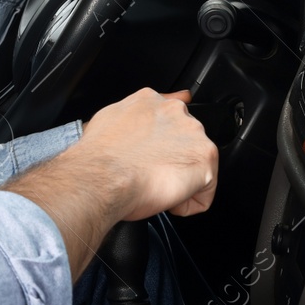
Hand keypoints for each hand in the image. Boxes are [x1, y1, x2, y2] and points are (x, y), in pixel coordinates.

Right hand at [81, 88, 216, 220]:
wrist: (102, 177)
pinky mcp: (205, 160)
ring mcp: (194, 134)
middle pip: (186, 141)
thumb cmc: (98, 157)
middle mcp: (176, 112)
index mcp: (151, 101)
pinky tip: (165, 199)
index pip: (171, 115)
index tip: (159, 152)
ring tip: (154, 186)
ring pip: (197, 166)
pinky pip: (203, 193)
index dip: (164, 141)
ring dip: (179, 180)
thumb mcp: (106, 120)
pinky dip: (186, 203)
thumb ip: (128, 115)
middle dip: (172, 160)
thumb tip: (135, 120)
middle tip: (149, 172)